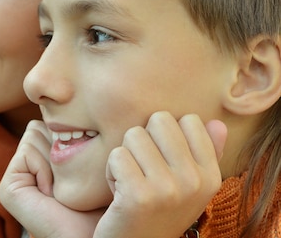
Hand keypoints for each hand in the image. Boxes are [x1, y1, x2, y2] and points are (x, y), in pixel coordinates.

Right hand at [0, 120, 101, 237]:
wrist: (103, 236)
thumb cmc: (109, 201)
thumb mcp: (99, 158)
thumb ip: (83, 130)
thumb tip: (73, 95)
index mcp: (50, 162)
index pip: (55, 124)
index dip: (77, 138)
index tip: (88, 171)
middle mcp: (31, 169)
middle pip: (44, 125)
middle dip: (66, 146)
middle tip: (75, 182)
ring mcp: (18, 178)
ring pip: (36, 132)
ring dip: (59, 158)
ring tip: (66, 191)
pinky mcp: (9, 188)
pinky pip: (27, 148)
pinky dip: (45, 168)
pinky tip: (53, 195)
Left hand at [93, 111, 226, 237]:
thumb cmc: (158, 209)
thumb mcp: (189, 185)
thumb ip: (206, 153)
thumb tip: (217, 123)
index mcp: (211, 176)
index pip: (189, 120)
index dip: (166, 135)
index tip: (164, 162)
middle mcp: (194, 182)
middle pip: (159, 120)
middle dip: (143, 140)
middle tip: (143, 170)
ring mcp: (168, 189)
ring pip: (134, 135)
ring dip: (125, 156)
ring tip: (132, 181)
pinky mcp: (139, 195)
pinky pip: (116, 155)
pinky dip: (111, 171)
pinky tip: (120, 191)